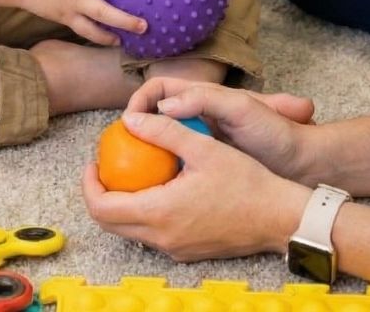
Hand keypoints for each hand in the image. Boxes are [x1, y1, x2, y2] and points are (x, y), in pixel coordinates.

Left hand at [82, 110, 310, 260]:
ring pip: (130, 231)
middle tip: (105, 166)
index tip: (93, 162)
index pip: (103, 208)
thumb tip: (129, 119)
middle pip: (110, 224)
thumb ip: (163, 132)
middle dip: (99, 195)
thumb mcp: (203, 147)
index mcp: (160, 213)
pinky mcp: (188, 251)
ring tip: (130, 172)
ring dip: (121, 204)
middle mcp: (162, 238)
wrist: (280, 218)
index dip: (89, 185)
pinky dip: (143, 212)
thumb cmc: (245, 181)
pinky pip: (152, 234)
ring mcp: (175, 248)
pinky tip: (157, 187)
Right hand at [125, 77, 314, 178]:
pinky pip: (174, 167)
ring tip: (133, 173)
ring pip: (160, 143)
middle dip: (134, 128)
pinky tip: (159, 190)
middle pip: (152, 115)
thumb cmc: (276, 132)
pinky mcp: (206, 166)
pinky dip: (161, 174)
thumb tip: (162, 105)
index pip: (157, 88)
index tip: (128, 121)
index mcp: (201, 96)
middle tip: (121, 151)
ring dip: (145, 154)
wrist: (304, 163)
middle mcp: (196, 116)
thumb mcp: (242, 108)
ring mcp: (200, 142)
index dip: (139, 100)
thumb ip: (203, 99)